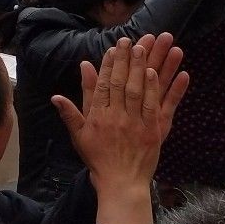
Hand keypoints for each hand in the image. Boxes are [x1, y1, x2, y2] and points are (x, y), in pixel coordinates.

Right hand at [52, 35, 187, 223]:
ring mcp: (138, 123)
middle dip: (129, 59)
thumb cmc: (98, 159)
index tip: (115, 46)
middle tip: (134, 40)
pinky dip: (165, 89)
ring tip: (151, 47)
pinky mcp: (155, 131)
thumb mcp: (79, 135)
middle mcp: (118, 116)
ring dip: (147, 66)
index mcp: (99, 116)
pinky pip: (161, 107)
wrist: (120, 184)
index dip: (110, 64)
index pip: (104, 84)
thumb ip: (71, 112)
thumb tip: (57, 95)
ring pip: (142, 90)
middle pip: (123, 82)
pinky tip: (168, 73)